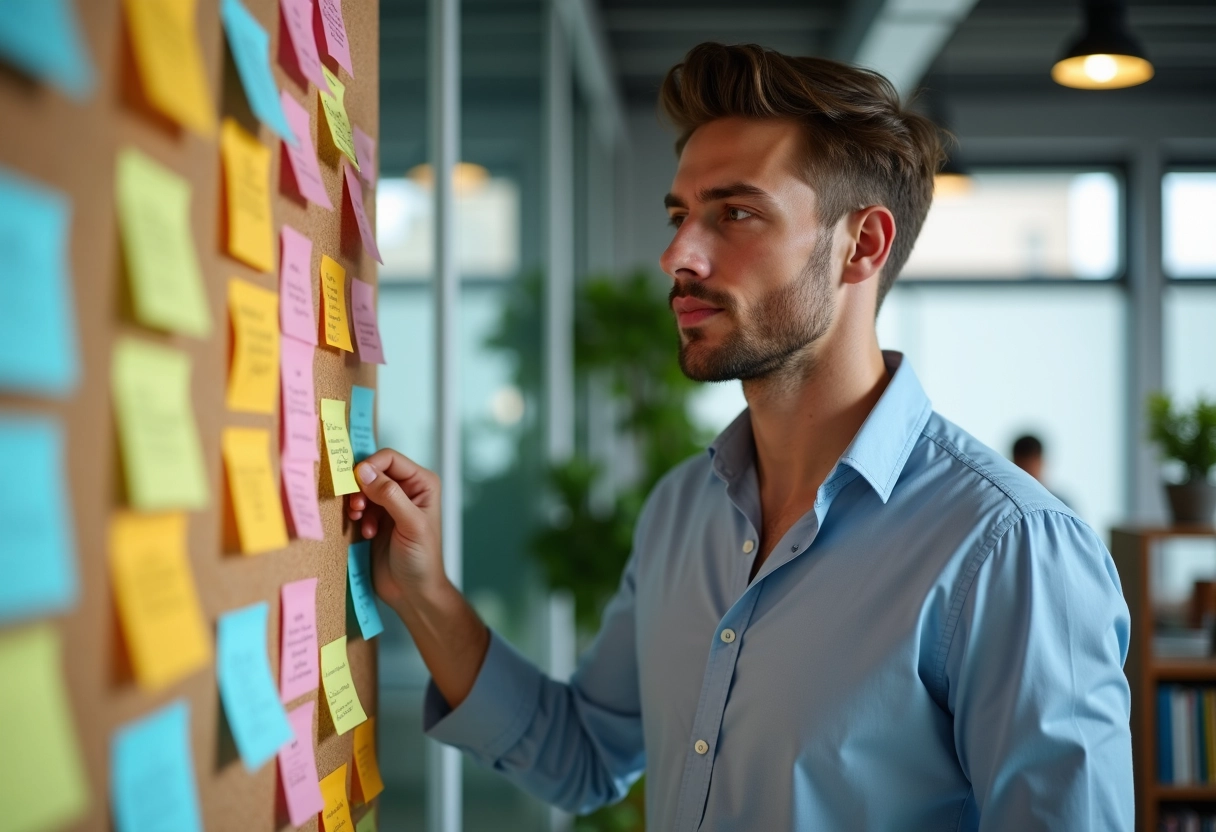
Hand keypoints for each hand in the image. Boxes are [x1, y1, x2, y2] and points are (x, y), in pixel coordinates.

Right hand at [348, 449, 445, 609]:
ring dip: (357, 502)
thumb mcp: (410, 525)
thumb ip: (389, 495)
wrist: (412, 592)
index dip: (370, 466)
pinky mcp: (375, 519)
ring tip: (360, 520)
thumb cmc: (422, 559)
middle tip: (357, 507)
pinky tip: (366, 533)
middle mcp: (406, 489)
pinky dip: (357, 516)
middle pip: (373, 471)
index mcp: (422, 483)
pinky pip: (357, 506)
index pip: (390, 458)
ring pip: (362, 488)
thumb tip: (365, 471)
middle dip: (360, 486)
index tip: (356, 481)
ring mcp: (389, 504)